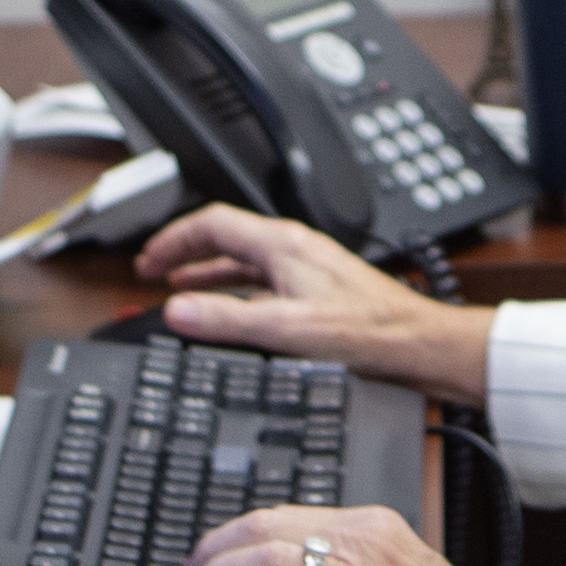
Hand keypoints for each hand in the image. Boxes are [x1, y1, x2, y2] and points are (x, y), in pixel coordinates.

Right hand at [134, 203, 494, 404]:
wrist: (417, 343)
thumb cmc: (369, 330)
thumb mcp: (287, 328)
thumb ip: (229, 319)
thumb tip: (178, 310)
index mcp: (283, 245)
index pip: (213, 223)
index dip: (174, 238)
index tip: (148, 260)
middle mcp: (294, 250)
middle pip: (225, 239)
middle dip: (184, 253)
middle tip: (153, 271)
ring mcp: (306, 270)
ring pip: (243, 263)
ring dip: (207, 274)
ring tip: (179, 290)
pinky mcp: (317, 292)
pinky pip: (263, 283)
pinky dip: (234, 293)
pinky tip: (230, 314)